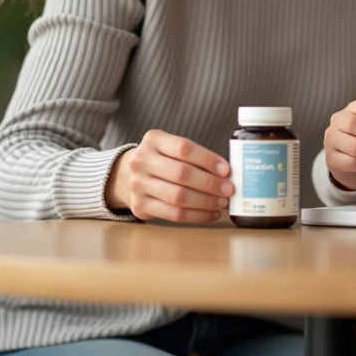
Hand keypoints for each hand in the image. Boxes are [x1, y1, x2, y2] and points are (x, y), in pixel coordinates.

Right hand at [105, 130, 233, 222]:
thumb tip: (226, 174)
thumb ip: (195, 157)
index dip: (208, 160)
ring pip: (178, 197)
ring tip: (222, 203)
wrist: (126, 176)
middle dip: (210, 184)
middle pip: (182, 174)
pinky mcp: (139, 206)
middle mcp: (141, 161)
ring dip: (206, 202)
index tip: (227, 170)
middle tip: (229, 189)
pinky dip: (197, 215)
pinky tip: (211, 213)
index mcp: (153, 140)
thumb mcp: (171, 148)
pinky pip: (173, 214)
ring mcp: (138, 184)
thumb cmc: (161, 161)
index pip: (184, 148)